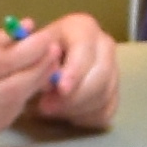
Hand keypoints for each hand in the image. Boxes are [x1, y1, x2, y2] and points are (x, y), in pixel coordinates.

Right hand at [0, 15, 65, 146]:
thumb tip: (28, 30)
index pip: (5, 62)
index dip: (31, 50)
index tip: (47, 38)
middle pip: (13, 89)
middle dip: (38, 70)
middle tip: (53, 55)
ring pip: (10, 109)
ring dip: (28, 89)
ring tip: (38, 70)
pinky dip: (11, 106)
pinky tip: (15, 91)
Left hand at [14, 9, 121, 129]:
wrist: (46, 60)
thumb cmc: (37, 52)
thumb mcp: (32, 50)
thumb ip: (40, 62)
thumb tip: (50, 80)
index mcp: (84, 28)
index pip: (85, 51)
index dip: (75, 72)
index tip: (61, 90)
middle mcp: (104, 45)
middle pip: (101, 75)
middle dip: (75, 96)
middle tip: (47, 108)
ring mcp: (113, 68)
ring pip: (104, 96)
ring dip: (77, 109)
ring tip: (52, 111)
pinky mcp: (114, 91)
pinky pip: (107, 110)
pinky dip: (87, 118)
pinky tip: (68, 116)